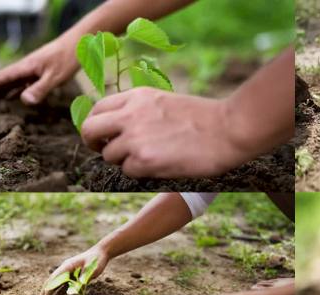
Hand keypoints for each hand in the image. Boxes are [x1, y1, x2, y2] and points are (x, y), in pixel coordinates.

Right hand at [0, 37, 78, 104]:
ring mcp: (32, 70)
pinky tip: (10, 98)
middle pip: (2, 82)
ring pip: (11, 83)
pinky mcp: (41, 72)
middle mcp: (25, 68)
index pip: (0, 79)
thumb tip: (23, 101)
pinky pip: (23, 83)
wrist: (79, 43)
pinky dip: (14, 91)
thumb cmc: (68, 58)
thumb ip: (40, 89)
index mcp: (25, 68)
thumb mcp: (55, 76)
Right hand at [37, 246, 109, 294]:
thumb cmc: (97, 259)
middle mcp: (65, 269)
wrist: (101, 252)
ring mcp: (68, 273)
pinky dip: (58, 293)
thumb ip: (83, 278)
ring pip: (56, 285)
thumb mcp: (92, 269)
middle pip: (51, 282)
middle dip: (44, 293)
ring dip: (49, 294)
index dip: (50, 289)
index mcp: (67, 266)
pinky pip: (63, 286)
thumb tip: (75, 290)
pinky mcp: (73, 276)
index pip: (55, 278)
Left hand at [80, 88, 256, 178]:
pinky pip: (128, 171)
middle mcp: (130, 115)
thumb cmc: (207, 118)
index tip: (104, 134)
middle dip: (93, 143)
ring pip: (109, 155)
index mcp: (138, 96)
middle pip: (89, 130)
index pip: (98, 108)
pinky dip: (141, 173)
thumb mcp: (167, 103)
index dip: (98, 124)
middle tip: (104, 150)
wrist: (230, 129)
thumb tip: (123, 128)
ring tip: (150, 160)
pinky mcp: (144, 161)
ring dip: (124, 161)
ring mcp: (135, 138)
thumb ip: (143, 111)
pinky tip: (162, 167)